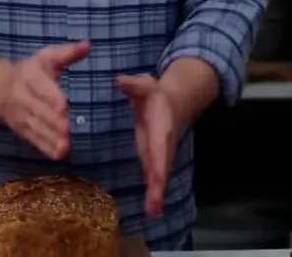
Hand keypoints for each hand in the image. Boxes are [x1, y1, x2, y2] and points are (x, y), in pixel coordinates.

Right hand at [0, 40, 89, 159]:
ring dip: (50, 138)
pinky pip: (33, 139)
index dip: (51, 97)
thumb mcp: (46, 58)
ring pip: (35, 127)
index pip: (41, 87)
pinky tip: (58, 154)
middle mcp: (22, 96)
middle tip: (67, 131)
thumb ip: (68, 53)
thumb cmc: (30, 71)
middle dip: (52, 122)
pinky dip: (45, 147)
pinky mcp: (21, 129)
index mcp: (30, 75)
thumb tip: (88, 44)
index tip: (63, 107)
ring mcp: (20, 115)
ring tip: (65, 147)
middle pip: (38, 110)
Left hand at [116, 74, 182, 216]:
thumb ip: (132, 85)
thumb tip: (119, 80)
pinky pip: (154, 175)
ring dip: (157, 194)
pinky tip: (151, 208)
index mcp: (160, 126)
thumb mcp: (144, 85)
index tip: (158, 179)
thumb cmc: (154, 93)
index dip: (159, 163)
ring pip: (160, 175)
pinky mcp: (154, 158)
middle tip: (154, 208)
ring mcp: (160, 152)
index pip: (160, 147)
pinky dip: (154, 191)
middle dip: (158, 187)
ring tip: (152, 212)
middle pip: (162, 167)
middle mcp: (162, 143)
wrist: (173, 101)